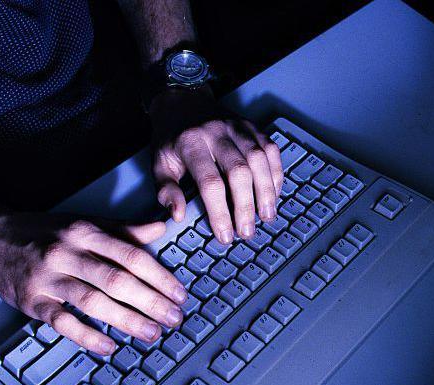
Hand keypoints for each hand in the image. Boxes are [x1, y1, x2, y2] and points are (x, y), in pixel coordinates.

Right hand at [0, 213, 187, 354]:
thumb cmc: (44, 232)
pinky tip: (109, 346)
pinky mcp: (31, 301)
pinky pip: (62, 322)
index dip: (160, 277)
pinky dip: (87, 337)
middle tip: (174, 318)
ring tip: (152, 334)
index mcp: (86, 232)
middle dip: (151, 302)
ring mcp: (48, 278)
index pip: (132, 255)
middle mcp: (67, 253)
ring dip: (127, 321)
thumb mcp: (84, 222)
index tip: (180, 294)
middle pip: (117, 280)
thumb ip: (124, 230)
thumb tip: (161, 227)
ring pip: (93, 302)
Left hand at [149, 87, 282, 243]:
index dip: (220, 212)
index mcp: (190, 143)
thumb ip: (166, 190)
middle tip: (248, 231)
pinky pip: (270, 149)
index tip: (225, 235)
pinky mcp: (252, 125)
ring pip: (259, 159)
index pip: (210, 182)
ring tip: (267, 216)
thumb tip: (178, 215)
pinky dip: (275, 172)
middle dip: (246, 205)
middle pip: (239, 171)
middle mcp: (216, 132)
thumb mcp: (158, 163)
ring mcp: (237, 126)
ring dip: (266, 191)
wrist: (182, 99)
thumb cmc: (171, 137)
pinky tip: (274, 193)